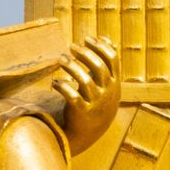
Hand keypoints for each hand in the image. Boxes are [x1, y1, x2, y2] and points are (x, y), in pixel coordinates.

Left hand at [53, 36, 120, 153]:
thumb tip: (106, 38)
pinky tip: (55, 81)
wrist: (91, 131)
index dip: (100, 46)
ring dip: (72, 67)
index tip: (87, 39)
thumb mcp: (107, 83)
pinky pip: (72, 97)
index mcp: (115, 82)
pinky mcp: (82, 112)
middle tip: (71, 47)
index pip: (112, 59)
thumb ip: (106, 63)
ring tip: (61, 59)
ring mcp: (96, 103)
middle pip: (99, 67)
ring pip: (85, 81)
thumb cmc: (97, 100)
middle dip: (85, 54)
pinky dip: (62, 87)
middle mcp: (108, 92)